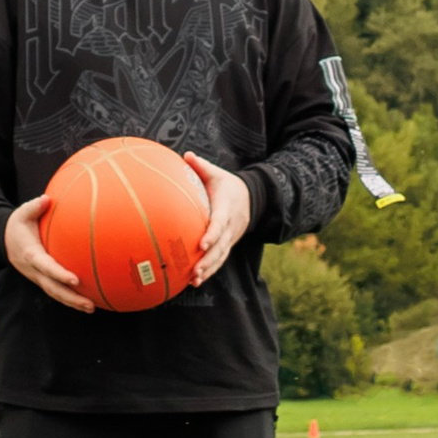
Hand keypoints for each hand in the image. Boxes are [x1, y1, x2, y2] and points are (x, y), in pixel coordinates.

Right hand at [4, 194, 96, 313]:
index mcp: (30, 254)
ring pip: (55, 294)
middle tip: (89, 304)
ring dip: (72, 303)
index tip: (75, 280)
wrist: (4, 241)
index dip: (59, 274)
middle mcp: (34, 270)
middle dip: (70, 297)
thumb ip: (34, 207)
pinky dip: (69, 299)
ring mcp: (37, 277)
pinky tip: (86, 302)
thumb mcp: (23, 213)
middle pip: (52, 288)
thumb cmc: (18, 225)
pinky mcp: (42, 279)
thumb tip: (46, 199)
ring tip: (91, 308)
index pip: (46, 266)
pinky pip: (56, 291)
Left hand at [184, 154, 251, 284]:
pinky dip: (210, 271)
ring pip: (222, 256)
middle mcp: (231, 225)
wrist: (251, 198)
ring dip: (208, 269)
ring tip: (194, 280)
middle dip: (209, 259)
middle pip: (222, 245)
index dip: (213, 234)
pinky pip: (220, 260)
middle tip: (195, 270)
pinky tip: (195, 282)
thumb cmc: (227, 185)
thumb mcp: (217, 173)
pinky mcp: (228, 244)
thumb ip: (201, 166)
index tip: (202, 244)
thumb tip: (186, 155)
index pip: (220, 222)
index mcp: (227, 208)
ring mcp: (231, 237)